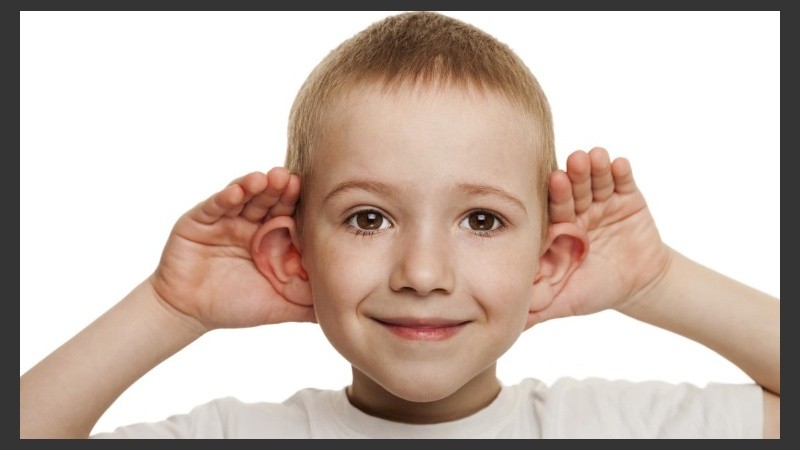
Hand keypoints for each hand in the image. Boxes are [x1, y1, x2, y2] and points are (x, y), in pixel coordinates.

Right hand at [149, 167, 314, 330]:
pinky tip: (237, 191)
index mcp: (272, 239)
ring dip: (255, 186)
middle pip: (269, 200)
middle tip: (290, 179)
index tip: (314, 194)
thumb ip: (309, 305)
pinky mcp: (199, 220)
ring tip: (266, 178)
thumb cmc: (235, 306)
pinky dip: (226, 197)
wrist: (189, 313)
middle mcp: (251, 224)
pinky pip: (214, 205)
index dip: (299, 205)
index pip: (289, 215)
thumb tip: (346, 309)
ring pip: (244, 197)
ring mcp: (226, 219)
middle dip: (280, 189)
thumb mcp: (279, 306)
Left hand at [532, 147, 671, 322]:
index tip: (554, 179)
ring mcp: (601, 202)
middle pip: (575, 190)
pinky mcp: (627, 198)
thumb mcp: (564, 301)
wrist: (637, 286)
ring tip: (595, 156)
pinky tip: (619, 163)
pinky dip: (621, 172)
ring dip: (596, 168)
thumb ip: (536, 308)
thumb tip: (502, 327)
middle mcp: (577, 210)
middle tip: (574, 162)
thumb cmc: (593, 291)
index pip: (555, 210)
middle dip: (575, 177)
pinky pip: (624, 182)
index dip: (556, 196)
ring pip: (596, 181)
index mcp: (558, 229)